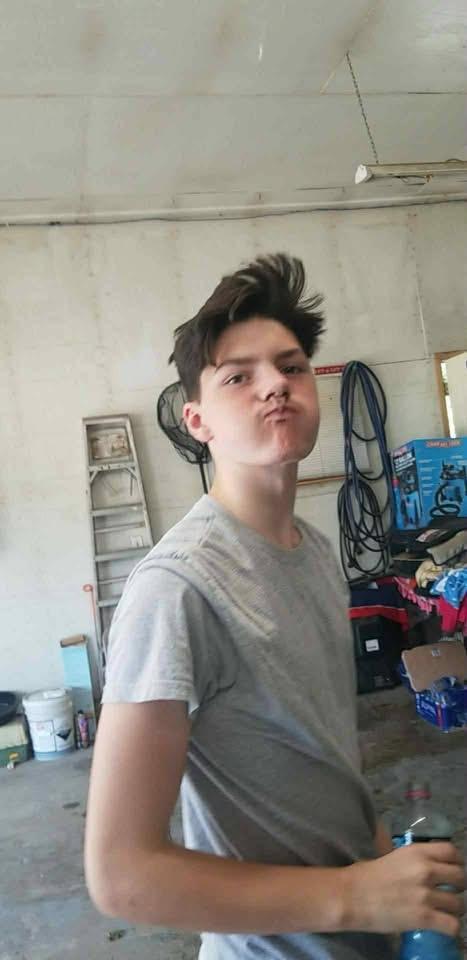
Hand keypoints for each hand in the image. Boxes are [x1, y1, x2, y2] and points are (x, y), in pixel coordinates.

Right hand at [344, 842, 463, 936]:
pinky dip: (450, 928)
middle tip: (447, 893)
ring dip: (453, 909)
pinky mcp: (424, 917)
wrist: (352, 896)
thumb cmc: (367, 875)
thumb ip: (414, 859)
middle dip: (457, 887)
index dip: (455, 863)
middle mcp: (426, 870)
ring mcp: (426, 894)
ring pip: (459, 904)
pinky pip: (453, 925)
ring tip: (443, 912)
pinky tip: (442, 926)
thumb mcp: (393, 856)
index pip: (452, 852)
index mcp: (418, 852)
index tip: (450, 871)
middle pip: (461, 877)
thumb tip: (428, 863)